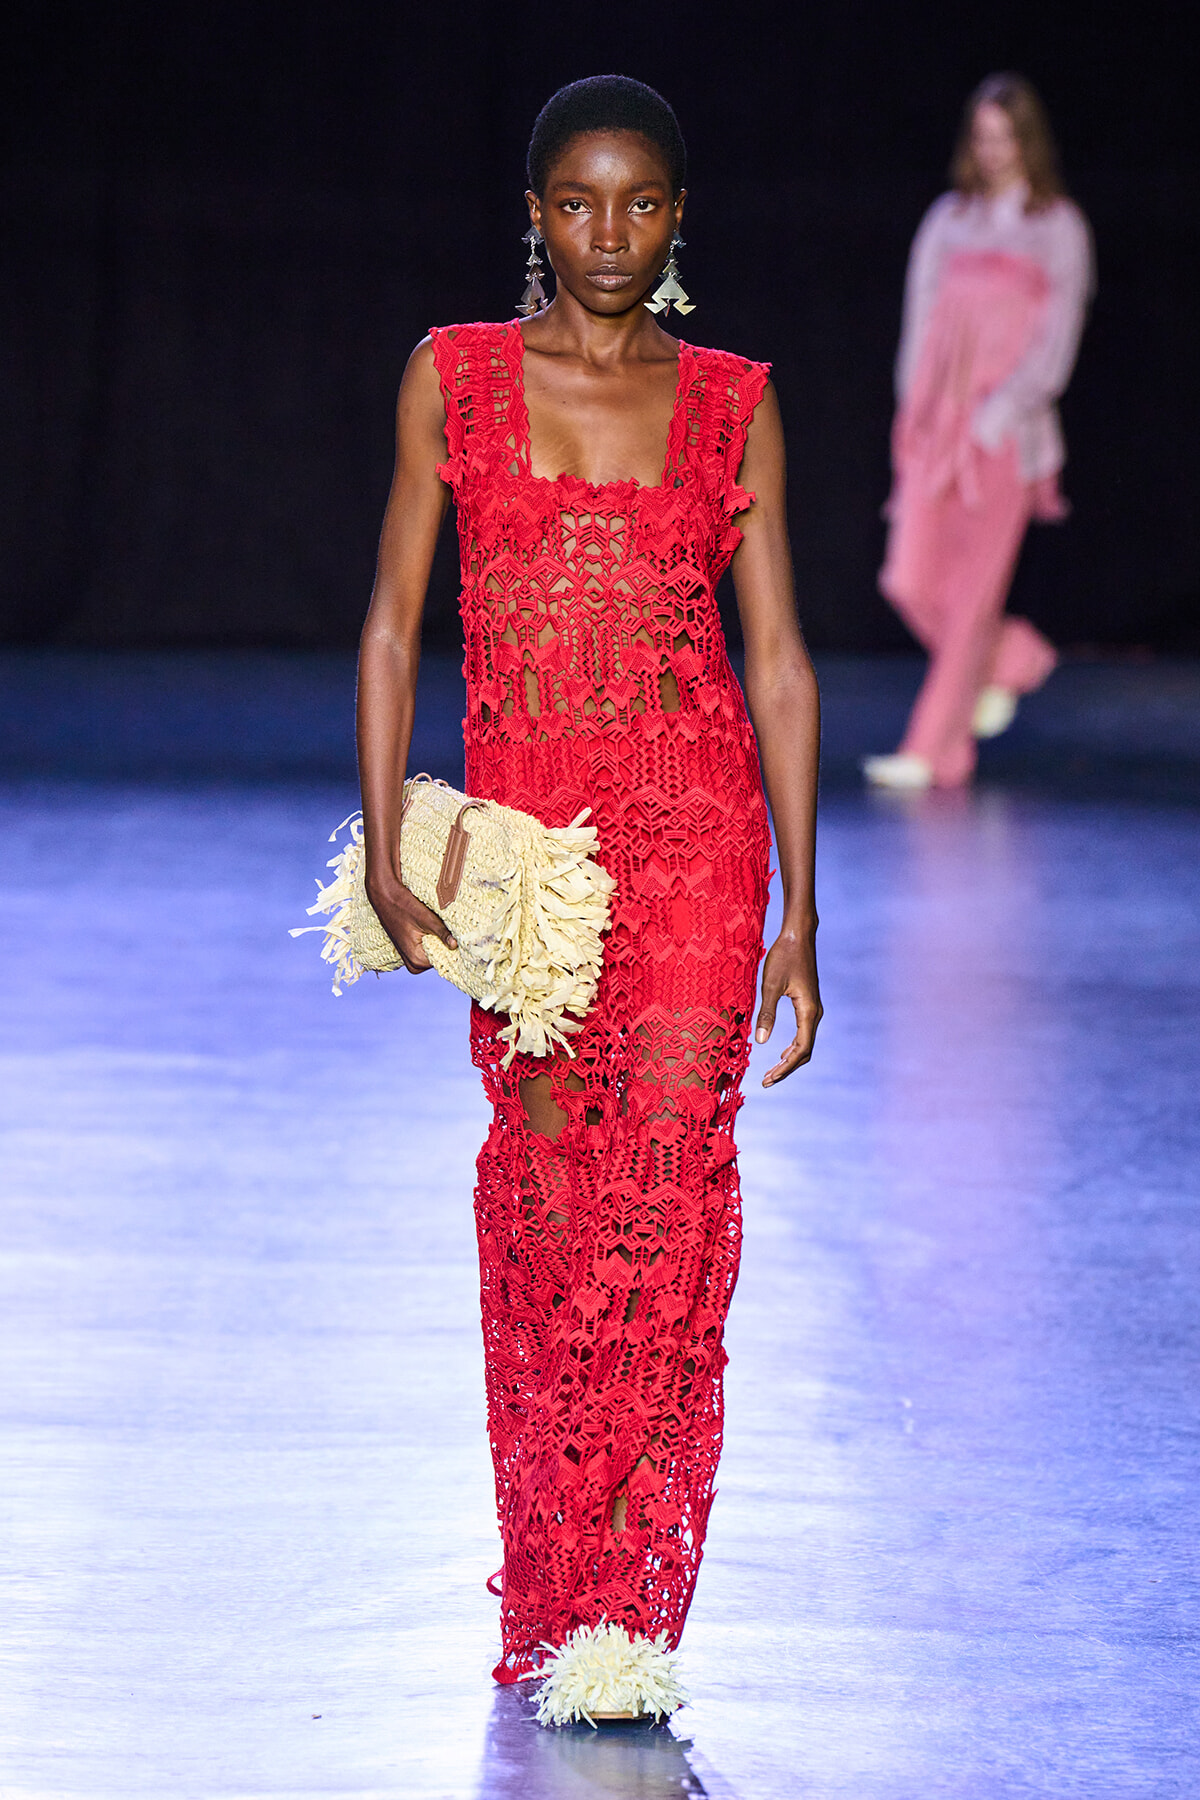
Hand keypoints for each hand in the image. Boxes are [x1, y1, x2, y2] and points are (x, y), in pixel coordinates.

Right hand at [364, 867, 456, 974]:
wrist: (385, 897)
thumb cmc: (403, 906)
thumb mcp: (426, 919)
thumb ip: (442, 933)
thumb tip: (456, 945)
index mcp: (417, 960)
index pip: (445, 961)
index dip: (455, 950)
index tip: (464, 940)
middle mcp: (413, 964)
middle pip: (440, 959)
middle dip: (447, 946)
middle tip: (454, 931)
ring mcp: (411, 959)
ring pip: (435, 954)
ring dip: (441, 942)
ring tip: (442, 927)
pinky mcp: (410, 952)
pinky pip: (428, 950)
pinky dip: (434, 940)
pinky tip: (434, 929)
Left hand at [754, 923, 821, 1087]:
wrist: (798, 935)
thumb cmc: (783, 957)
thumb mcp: (770, 986)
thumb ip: (766, 1014)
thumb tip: (761, 1042)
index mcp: (807, 1011)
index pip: (800, 1049)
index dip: (785, 1068)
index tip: (769, 1079)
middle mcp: (815, 1013)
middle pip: (804, 1051)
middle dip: (786, 1068)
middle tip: (766, 1081)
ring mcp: (813, 1008)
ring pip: (805, 1043)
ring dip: (789, 1059)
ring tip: (772, 1071)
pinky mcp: (808, 1004)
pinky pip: (803, 1032)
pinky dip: (793, 1047)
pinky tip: (781, 1051)